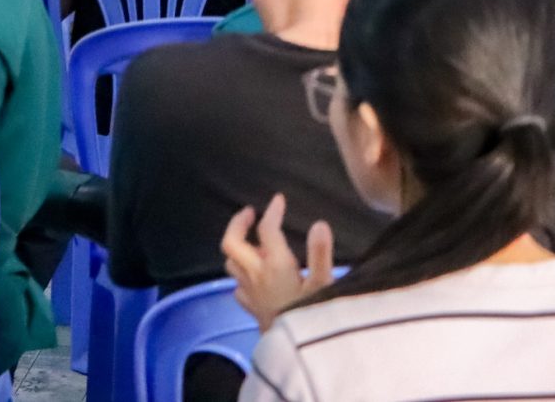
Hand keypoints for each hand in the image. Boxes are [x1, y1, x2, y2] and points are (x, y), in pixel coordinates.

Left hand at [220, 193, 333, 331]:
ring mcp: (248, 291)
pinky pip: (236, 284)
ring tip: (253, 241)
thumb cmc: (313, 316)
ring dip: (238, 248)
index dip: (272, 211)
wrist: (296, 355)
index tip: (278, 200)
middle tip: (250, 213)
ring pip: (230, 262)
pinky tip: (252, 275)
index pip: (267, 229)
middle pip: (231, 242)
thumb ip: (320, 253)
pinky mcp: (248, 307)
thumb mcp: (324, 285)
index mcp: (274, 265)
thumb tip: (319, 224)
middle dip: (238, 223)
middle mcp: (255, 275)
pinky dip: (241, 273)